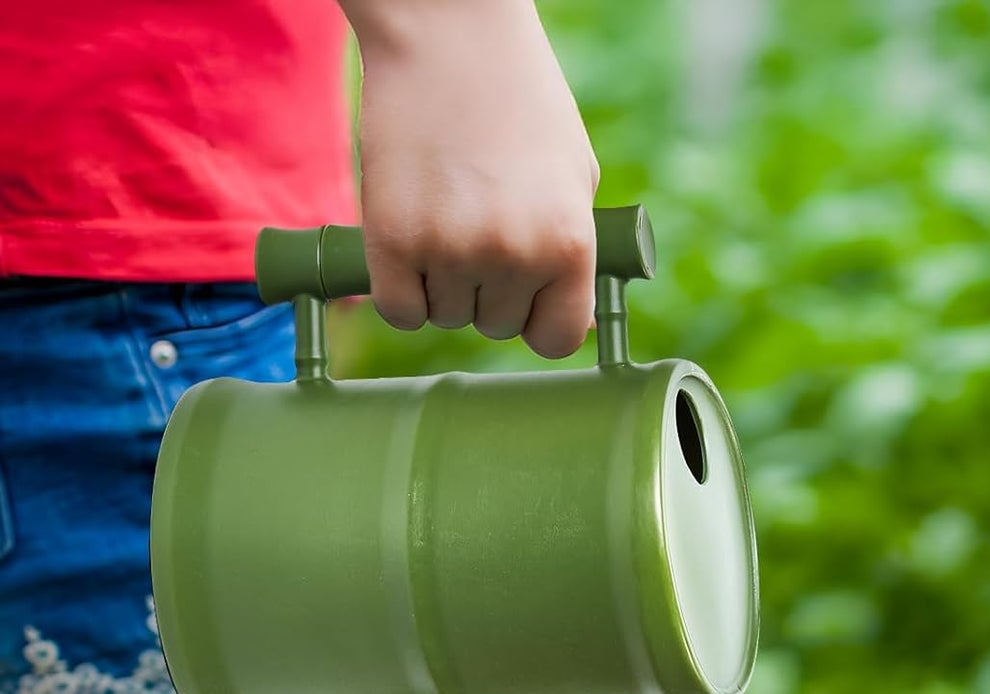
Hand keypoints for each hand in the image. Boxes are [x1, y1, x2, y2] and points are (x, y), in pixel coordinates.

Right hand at [339, 0, 599, 356]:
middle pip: (495, 326)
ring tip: (445, 215)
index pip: (557, 340)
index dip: (538, 320)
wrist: (449, 32)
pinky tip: (408, 244)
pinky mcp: (391, 239)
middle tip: (475, 225)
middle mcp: (513, 256)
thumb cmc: (519, 100)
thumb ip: (571, 253)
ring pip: (446, 316)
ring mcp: (450, 250)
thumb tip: (566, 320)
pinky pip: (400, 310)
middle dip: (486, 289)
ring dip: (441, 283)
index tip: (524, 295)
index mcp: (569, 244)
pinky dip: (401, 290)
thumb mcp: (574, 177)